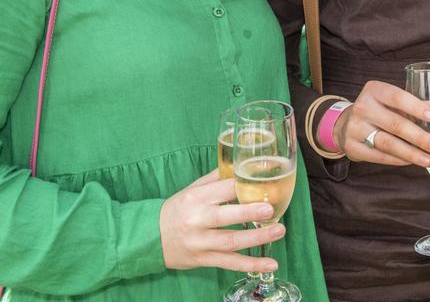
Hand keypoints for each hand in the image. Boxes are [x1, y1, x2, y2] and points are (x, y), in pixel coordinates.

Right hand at [159, 169, 285, 271]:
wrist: (150, 238)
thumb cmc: (177, 209)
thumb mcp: (192, 189)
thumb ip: (216, 178)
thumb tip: (242, 164)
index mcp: (196, 198)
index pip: (223, 189)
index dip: (243, 186)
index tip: (265, 184)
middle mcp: (197, 220)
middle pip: (226, 216)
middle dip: (249, 212)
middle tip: (270, 209)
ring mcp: (200, 242)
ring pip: (231, 242)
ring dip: (257, 238)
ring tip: (279, 231)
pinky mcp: (204, 259)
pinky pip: (230, 263)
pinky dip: (251, 265)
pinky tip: (270, 264)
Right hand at [333, 80, 429, 166]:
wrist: (346, 124)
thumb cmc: (380, 110)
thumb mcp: (396, 102)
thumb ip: (424, 106)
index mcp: (375, 90)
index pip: (397, 97)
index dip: (415, 106)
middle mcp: (363, 107)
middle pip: (395, 123)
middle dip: (418, 136)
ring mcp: (355, 128)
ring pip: (387, 143)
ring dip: (411, 153)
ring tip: (428, 159)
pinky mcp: (352, 147)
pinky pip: (379, 156)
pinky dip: (398, 160)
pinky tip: (412, 161)